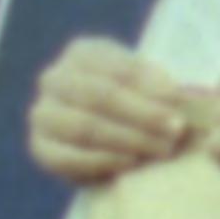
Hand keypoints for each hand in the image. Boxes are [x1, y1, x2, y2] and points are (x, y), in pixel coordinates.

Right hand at [28, 34, 203, 188]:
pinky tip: (132, 164)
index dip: (150, 84)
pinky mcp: (41, 147)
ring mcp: (43, 113)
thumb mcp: (153, 86)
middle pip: (99, 95)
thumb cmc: (143, 103)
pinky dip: (102, 162)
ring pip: (83, 126)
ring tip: (161, 149)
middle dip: (142, 115)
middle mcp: (55, 79)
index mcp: (83, 54)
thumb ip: (162, 88)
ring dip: (128, 140)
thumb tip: (177, 97)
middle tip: (176, 130)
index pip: (117, 67)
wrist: (117, 139)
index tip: (178, 99)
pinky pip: (67, 157)